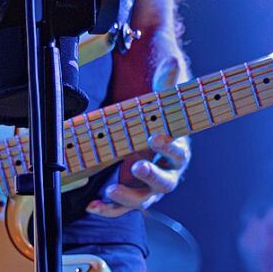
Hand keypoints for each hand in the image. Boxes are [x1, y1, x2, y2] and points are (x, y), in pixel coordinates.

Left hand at [88, 27, 191, 217]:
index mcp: (177, 152)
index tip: (156, 137)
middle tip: (137, 166)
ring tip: (110, 190)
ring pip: (143, 200)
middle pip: (165, 183)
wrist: (149, 136)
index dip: (170, 147)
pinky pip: (121, 208)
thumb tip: (172, 62)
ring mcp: (148, 188)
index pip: (179, 153)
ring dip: (127, 198)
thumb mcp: (162, 101)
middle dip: (151, 176)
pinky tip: (93, 206)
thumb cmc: (158, 121)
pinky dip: (108, 209)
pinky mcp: (131, 195)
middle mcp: (166, 174)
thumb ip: (166, 84)